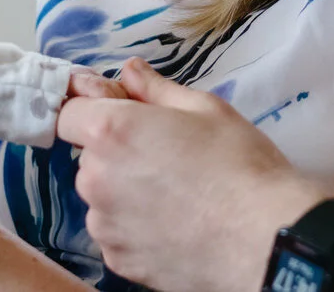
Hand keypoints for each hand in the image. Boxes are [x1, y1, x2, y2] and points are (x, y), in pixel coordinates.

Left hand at [57, 58, 324, 291]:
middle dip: (117, 153)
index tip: (121, 115)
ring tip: (176, 196)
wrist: (265, 240)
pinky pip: (118, 234)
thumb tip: (130, 72)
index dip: (93, 111)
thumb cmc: (239, 165)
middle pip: (89, 157)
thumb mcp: (205, 109)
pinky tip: (176, 225)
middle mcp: (96, 179)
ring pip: (103, 198)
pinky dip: (137, 229)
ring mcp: (105, 226)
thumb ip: (156, 89)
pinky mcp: (119, 262)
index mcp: (111, 131)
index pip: (69, 113)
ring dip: (126, 193)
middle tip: (166, 156)